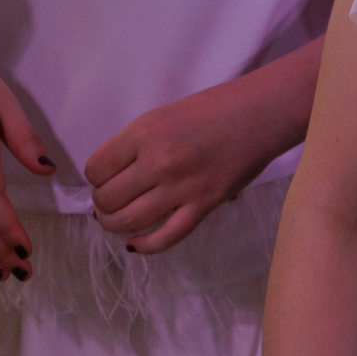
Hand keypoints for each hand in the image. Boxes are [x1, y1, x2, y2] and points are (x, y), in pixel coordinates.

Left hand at [85, 77, 279, 252]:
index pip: (96, 170)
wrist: (260, 113)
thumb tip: (108, 177)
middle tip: (112, 201)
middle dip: (102, 205)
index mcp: (143, 134)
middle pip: (107, 200)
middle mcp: (159, 162)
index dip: (96, 179)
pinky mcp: (204, 206)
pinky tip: (135, 243)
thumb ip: (133, 145)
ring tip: (118, 220)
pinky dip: (144, 246)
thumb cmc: (211, 109)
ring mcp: (182, 187)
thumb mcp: (160, 117)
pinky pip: (165, 238)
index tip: (106, 178)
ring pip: (128, 222)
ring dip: (115, 226)